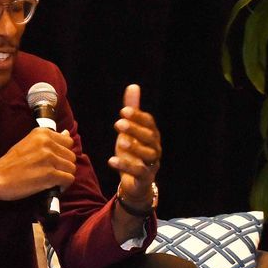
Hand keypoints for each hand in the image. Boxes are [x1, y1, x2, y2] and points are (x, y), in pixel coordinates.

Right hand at [0, 127, 76, 202]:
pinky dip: (63, 185)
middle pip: (71, 155)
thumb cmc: (11, 162)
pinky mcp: (50, 174)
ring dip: (64, 176)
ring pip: (71, 168)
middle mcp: (47, 143)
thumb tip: (66, 133)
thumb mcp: (29, 143)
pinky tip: (54, 186)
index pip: (68, 142)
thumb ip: (49, 139)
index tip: (54, 161)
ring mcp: (49, 158)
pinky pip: (69, 179)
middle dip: (64, 166)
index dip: (62, 153)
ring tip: (52, 180)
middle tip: (52, 172)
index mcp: (42, 133)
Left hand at [107, 83, 159, 210]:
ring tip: (120, 141)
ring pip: (148, 154)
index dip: (138, 116)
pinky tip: (111, 160)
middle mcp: (155, 148)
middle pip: (150, 137)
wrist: (135, 181)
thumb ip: (132, 110)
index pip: (149, 123)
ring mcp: (151, 164)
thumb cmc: (134, 151)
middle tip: (118, 123)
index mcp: (152, 134)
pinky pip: (138, 172)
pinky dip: (126, 166)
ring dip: (135, 147)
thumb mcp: (130, 130)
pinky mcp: (145, 178)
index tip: (123, 111)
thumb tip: (133, 86)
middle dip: (135, 129)